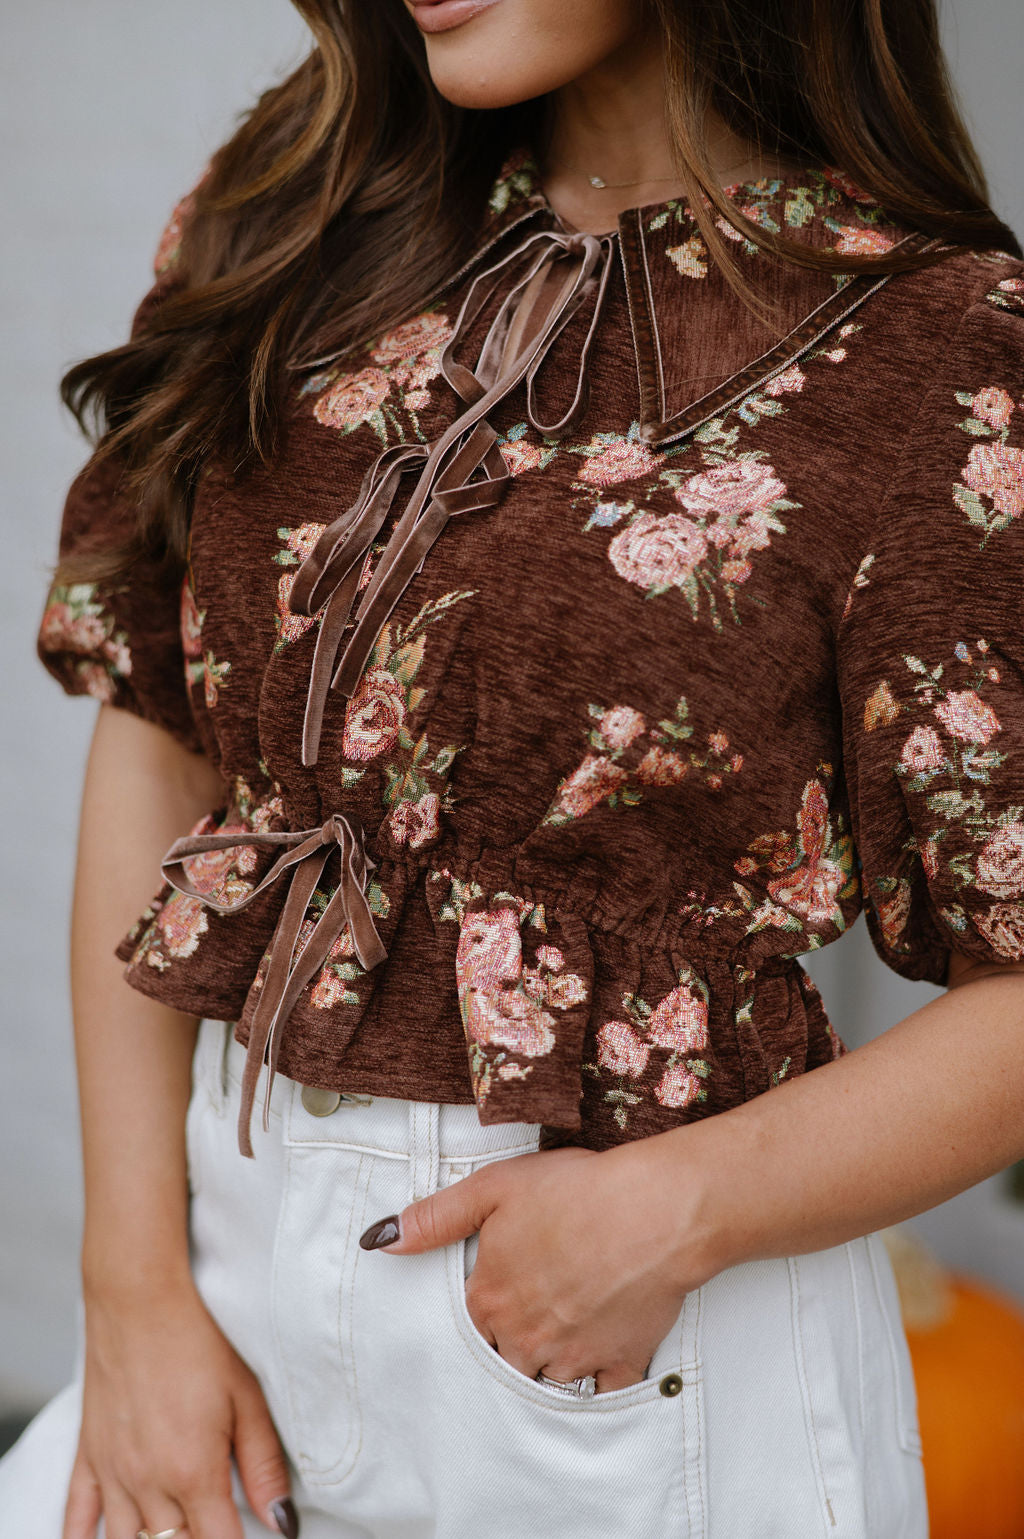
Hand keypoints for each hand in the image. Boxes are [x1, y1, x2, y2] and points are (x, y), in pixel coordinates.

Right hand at [64, 1279, 295, 1538]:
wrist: (138, 1298)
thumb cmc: (200, 1339)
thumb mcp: (248, 1397)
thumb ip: (264, 1465)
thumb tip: (284, 1524)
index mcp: (194, 1472)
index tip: (249, 1534)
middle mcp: (148, 1483)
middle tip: (215, 1520)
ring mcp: (113, 1473)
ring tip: (178, 1526)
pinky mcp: (88, 1456)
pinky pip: (77, 1520)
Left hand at [360, 1139, 718, 1391]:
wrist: (654, 1209)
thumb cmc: (578, 1191)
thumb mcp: (495, 1187)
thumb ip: (437, 1217)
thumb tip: (382, 1240)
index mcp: (490, 1299)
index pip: (472, 1323)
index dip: (489, 1305)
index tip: (508, 1290)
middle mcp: (524, 1337)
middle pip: (506, 1358)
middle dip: (517, 1340)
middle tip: (540, 1309)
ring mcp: (573, 1356)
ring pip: (549, 1378)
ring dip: (553, 1361)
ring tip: (568, 1329)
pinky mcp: (620, 1362)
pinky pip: (604, 1392)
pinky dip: (602, 1379)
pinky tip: (605, 1355)